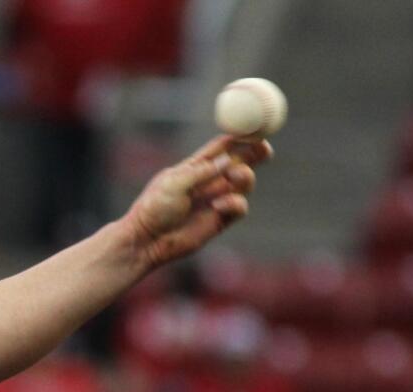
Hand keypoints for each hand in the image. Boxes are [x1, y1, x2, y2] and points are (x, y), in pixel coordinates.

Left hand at [123, 135, 271, 269]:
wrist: (147, 240)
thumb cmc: (153, 208)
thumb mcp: (173, 183)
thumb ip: (201, 172)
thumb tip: (228, 160)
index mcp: (194, 167)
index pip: (221, 148)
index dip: (238, 138)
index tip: (253, 129)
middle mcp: (208, 181)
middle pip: (239, 162)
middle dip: (255, 154)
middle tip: (265, 149)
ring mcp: (216, 199)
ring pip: (243, 183)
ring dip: (245, 177)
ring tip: (235, 177)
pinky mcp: (220, 219)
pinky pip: (239, 207)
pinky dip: (235, 203)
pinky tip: (218, 206)